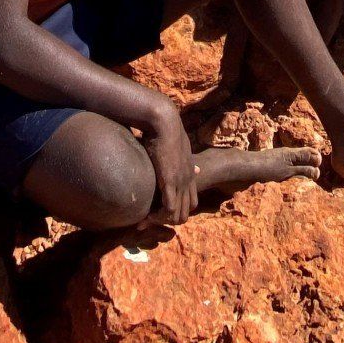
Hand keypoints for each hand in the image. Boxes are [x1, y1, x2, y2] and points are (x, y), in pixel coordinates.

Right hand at [143, 107, 198, 224]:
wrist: (165, 122)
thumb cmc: (167, 132)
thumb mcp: (183, 150)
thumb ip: (189, 162)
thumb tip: (198, 169)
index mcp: (190, 174)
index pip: (191, 203)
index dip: (177, 210)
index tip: (160, 212)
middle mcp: (188, 180)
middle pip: (185, 213)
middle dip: (169, 220)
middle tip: (152, 219)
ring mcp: (181, 182)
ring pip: (177, 215)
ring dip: (162, 220)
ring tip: (146, 220)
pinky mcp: (170, 181)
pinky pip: (168, 209)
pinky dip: (157, 217)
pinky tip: (145, 216)